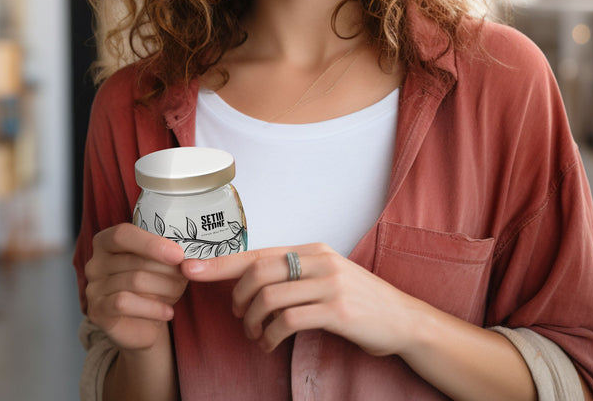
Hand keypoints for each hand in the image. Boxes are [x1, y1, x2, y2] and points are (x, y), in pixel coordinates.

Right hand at [85, 223, 187, 351]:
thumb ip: (169, 253)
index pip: (123, 234)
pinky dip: (153, 307)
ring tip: (177, 293)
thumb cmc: (153, 284)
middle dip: (166, 270)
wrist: (143, 323)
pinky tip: (168, 312)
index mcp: (106, 241)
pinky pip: (125, 303)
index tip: (178, 254)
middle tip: (184, 277)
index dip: (152, 243)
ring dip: (163, 288)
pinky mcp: (97, 311)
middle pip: (134, 261)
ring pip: (134, 281)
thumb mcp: (162, 263)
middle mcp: (95, 262)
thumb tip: (188, 255)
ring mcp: (93, 288)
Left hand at [182, 242, 418, 355]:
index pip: (257, 252)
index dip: (220, 262)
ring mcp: (329, 283)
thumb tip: (250, 281)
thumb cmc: (358, 301)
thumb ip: (293, 274)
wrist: (402, 319)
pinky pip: (287, 321)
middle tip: (237, 316)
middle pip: (258, 271)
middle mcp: (318, 260)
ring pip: (269, 297)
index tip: (190, 269)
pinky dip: (269, 336)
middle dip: (237, 297)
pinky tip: (269, 344)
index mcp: (311, 250)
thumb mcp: (325, 277)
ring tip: (254, 334)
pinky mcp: (337, 310)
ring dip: (252, 321)